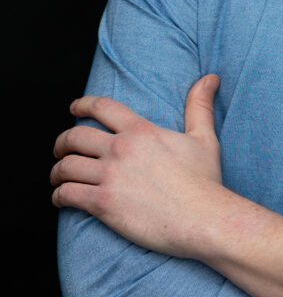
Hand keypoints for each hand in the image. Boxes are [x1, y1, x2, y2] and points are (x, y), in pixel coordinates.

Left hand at [51, 74, 223, 257]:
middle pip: (75, 137)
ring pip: (66, 166)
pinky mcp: (103, 203)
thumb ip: (199, 106)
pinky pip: (68, 194)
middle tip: (60, 150)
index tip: (74, 108)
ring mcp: (110, 176)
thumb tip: (210, 78)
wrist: (203, 218)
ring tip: (58, 177)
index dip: (82, 104)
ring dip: (57, 171)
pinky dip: (59, 196)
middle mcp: (121, 149)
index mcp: (141, 130)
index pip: (101, 107)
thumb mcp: (203, 138)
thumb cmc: (204, 181)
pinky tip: (61, 199)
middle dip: (62, 142)